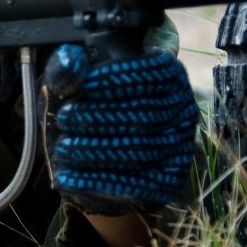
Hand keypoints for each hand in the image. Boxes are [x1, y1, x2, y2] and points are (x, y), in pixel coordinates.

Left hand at [43, 44, 199, 215]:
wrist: (100, 158)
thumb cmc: (90, 109)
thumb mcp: (76, 85)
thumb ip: (70, 68)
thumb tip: (70, 62)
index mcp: (170, 77)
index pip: (153, 72)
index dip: (118, 78)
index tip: (83, 85)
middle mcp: (182, 111)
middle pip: (144, 113)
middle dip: (100, 116)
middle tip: (65, 119)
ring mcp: (180, 149)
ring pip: (140, 150)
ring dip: (96, 150)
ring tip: (64, 148)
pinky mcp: (168, 181)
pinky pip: (135, 184)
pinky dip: (99, 181)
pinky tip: (68, 176)